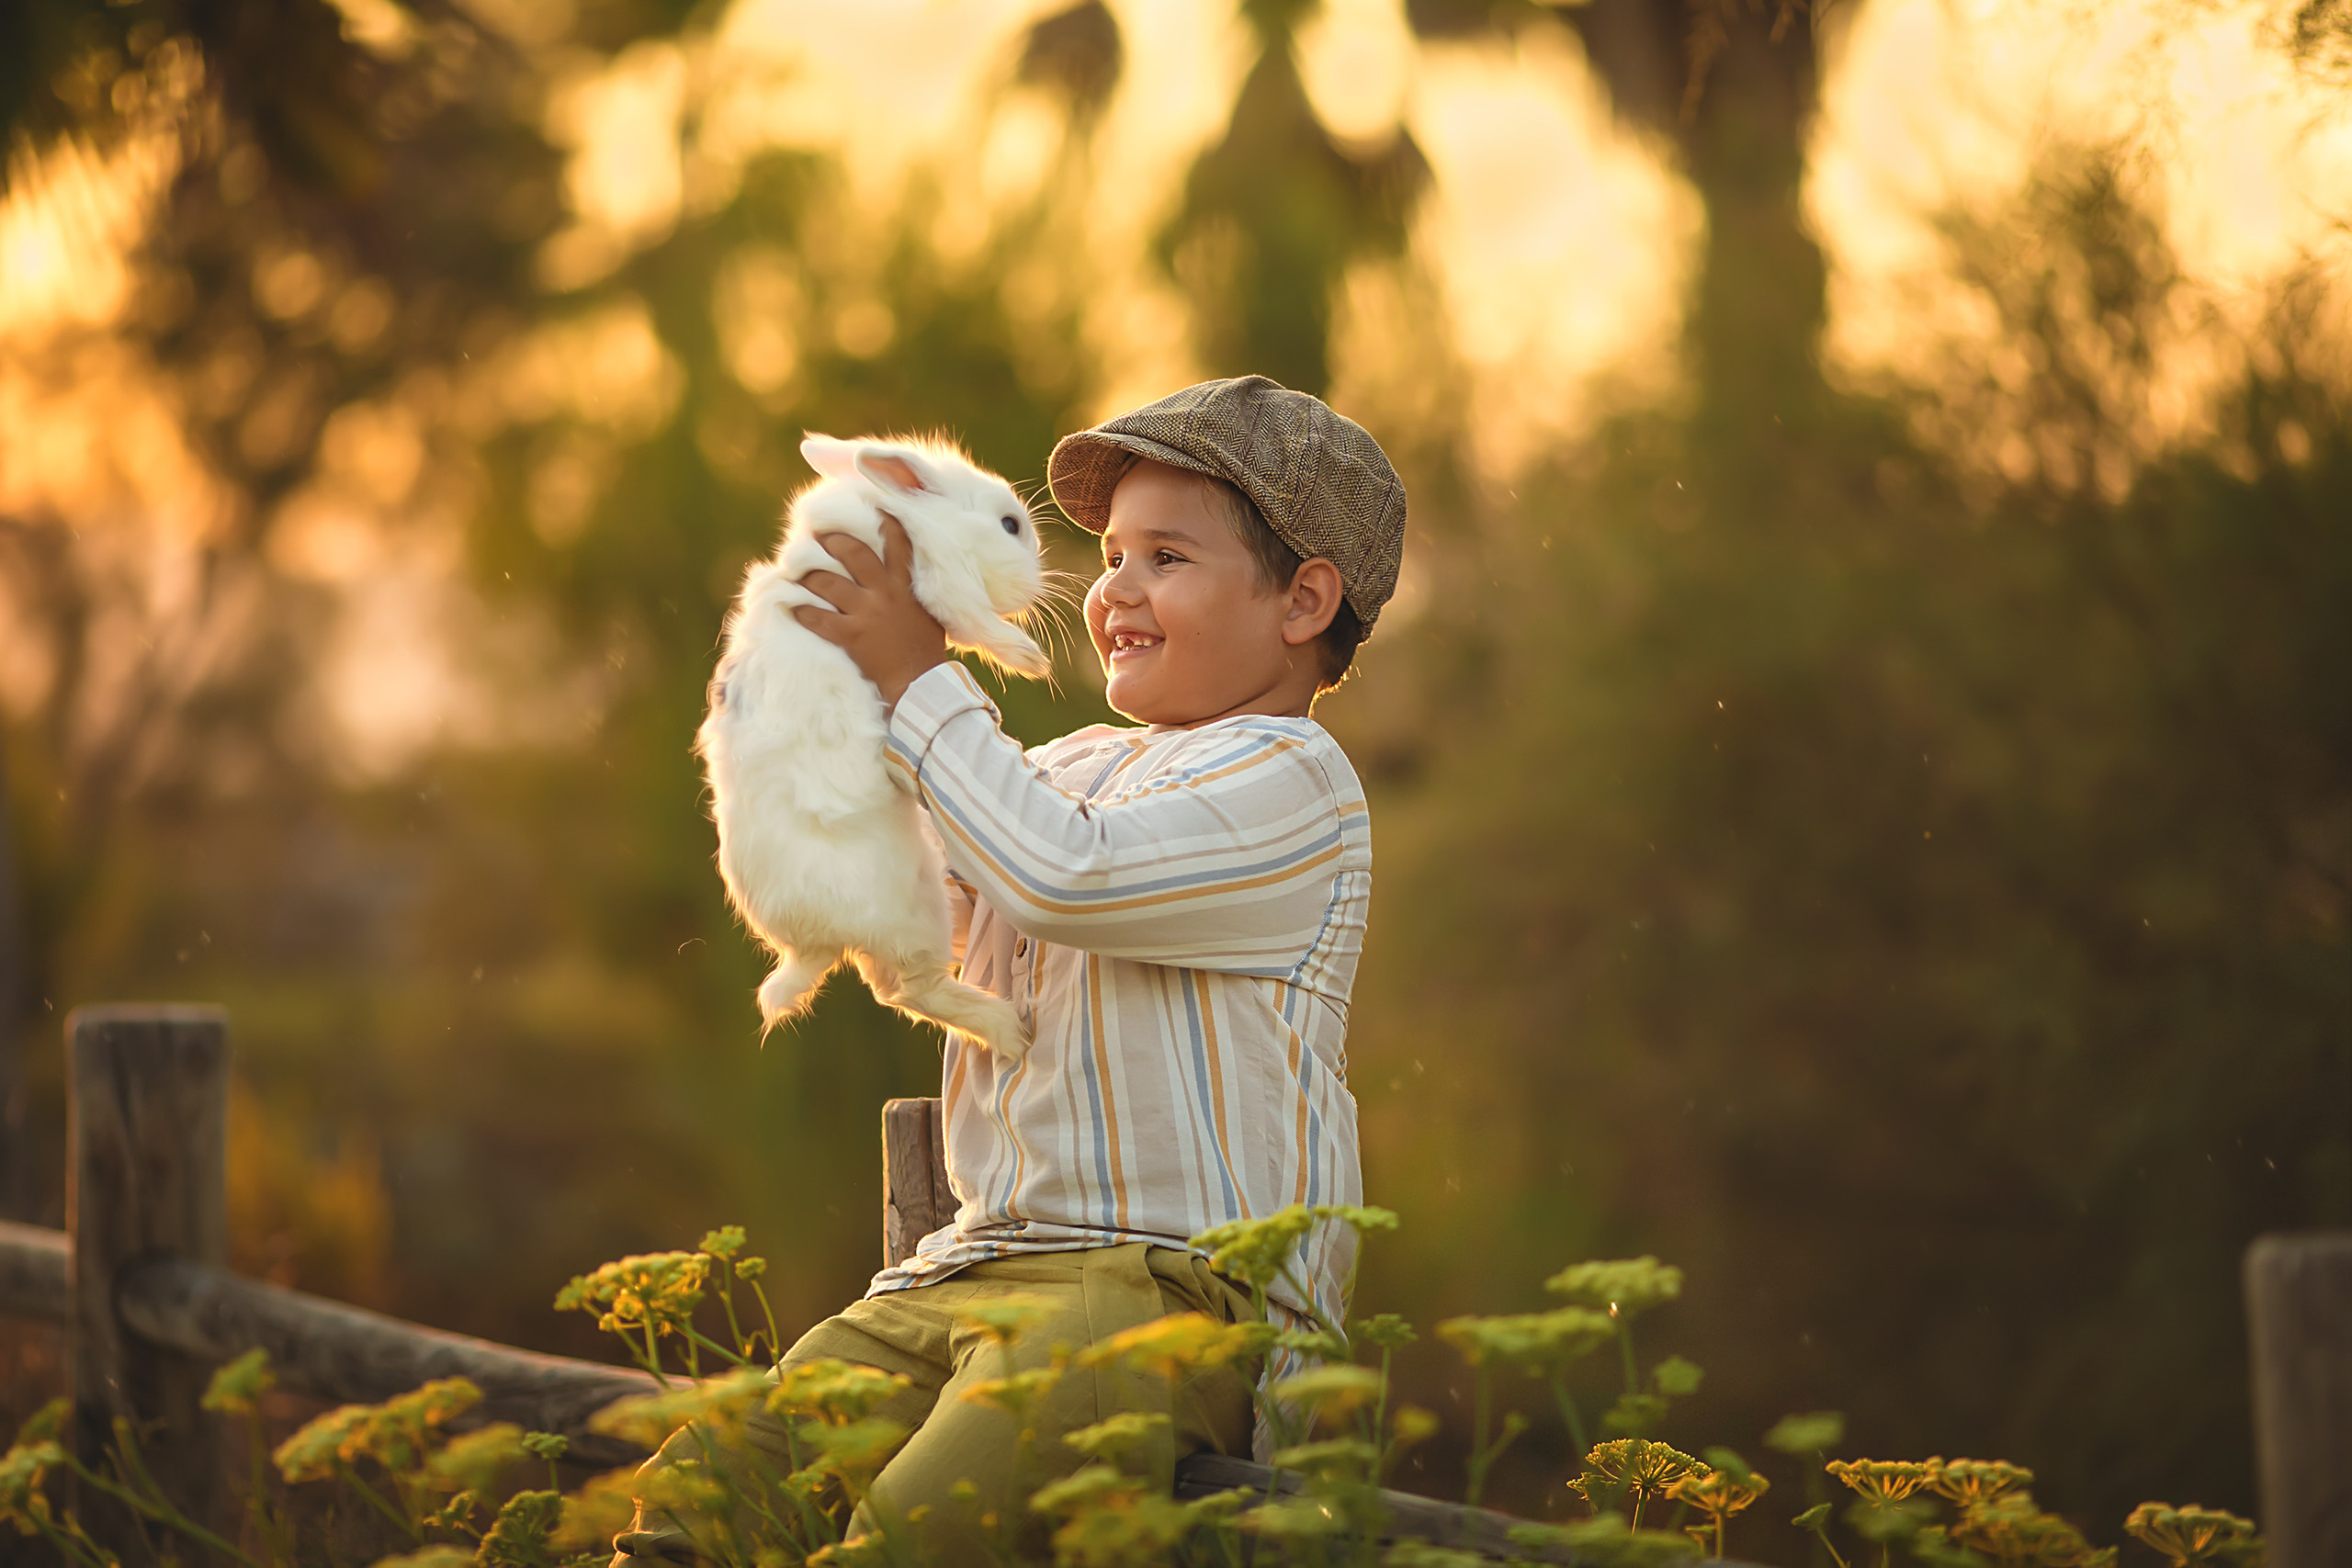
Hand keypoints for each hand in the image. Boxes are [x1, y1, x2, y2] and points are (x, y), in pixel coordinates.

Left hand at [792, 514, 947, 707]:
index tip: (869, 507)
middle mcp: (885, 592)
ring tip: (797, 570)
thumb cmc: (927, 650)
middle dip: (833, 540)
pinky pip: (818, 618)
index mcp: (905, 585)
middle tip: (819, 535)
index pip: (897, 542)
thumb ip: (914, 592)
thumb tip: (905, 578)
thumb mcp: (928, 613)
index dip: (883, 520)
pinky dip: (803, 612)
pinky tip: (792, 607)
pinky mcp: (851, 635)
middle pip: (854, 553)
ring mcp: (867, 613)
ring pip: (829, 583)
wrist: (921, 682)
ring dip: (810, 575)